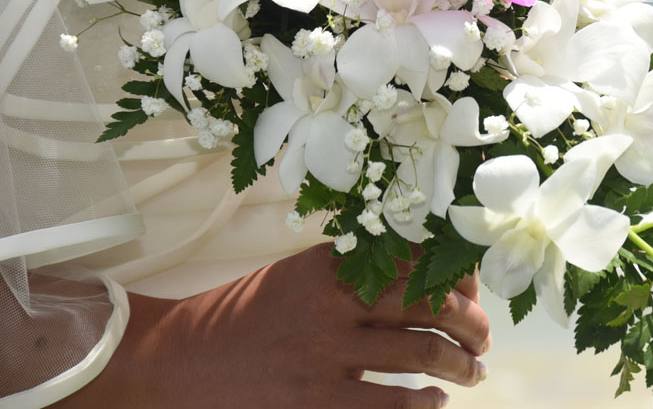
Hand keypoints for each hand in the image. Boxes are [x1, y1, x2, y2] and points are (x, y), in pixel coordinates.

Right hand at [57, 243, 489, 407]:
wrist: (168, 363)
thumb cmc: (239, 319)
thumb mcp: (297, 278)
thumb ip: (353, 273)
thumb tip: (424, 278)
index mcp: (331, 264)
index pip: (418, 259)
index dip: (459, 276)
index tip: (474, 291)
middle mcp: (334, 302)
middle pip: (431, 303)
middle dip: (471, 322)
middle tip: (483, 337)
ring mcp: (325, 355)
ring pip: (422, 353)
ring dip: (459, 364)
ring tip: (471, 371)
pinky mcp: (313, 403)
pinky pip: (390, 404)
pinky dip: (423, 404)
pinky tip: (433, 404)